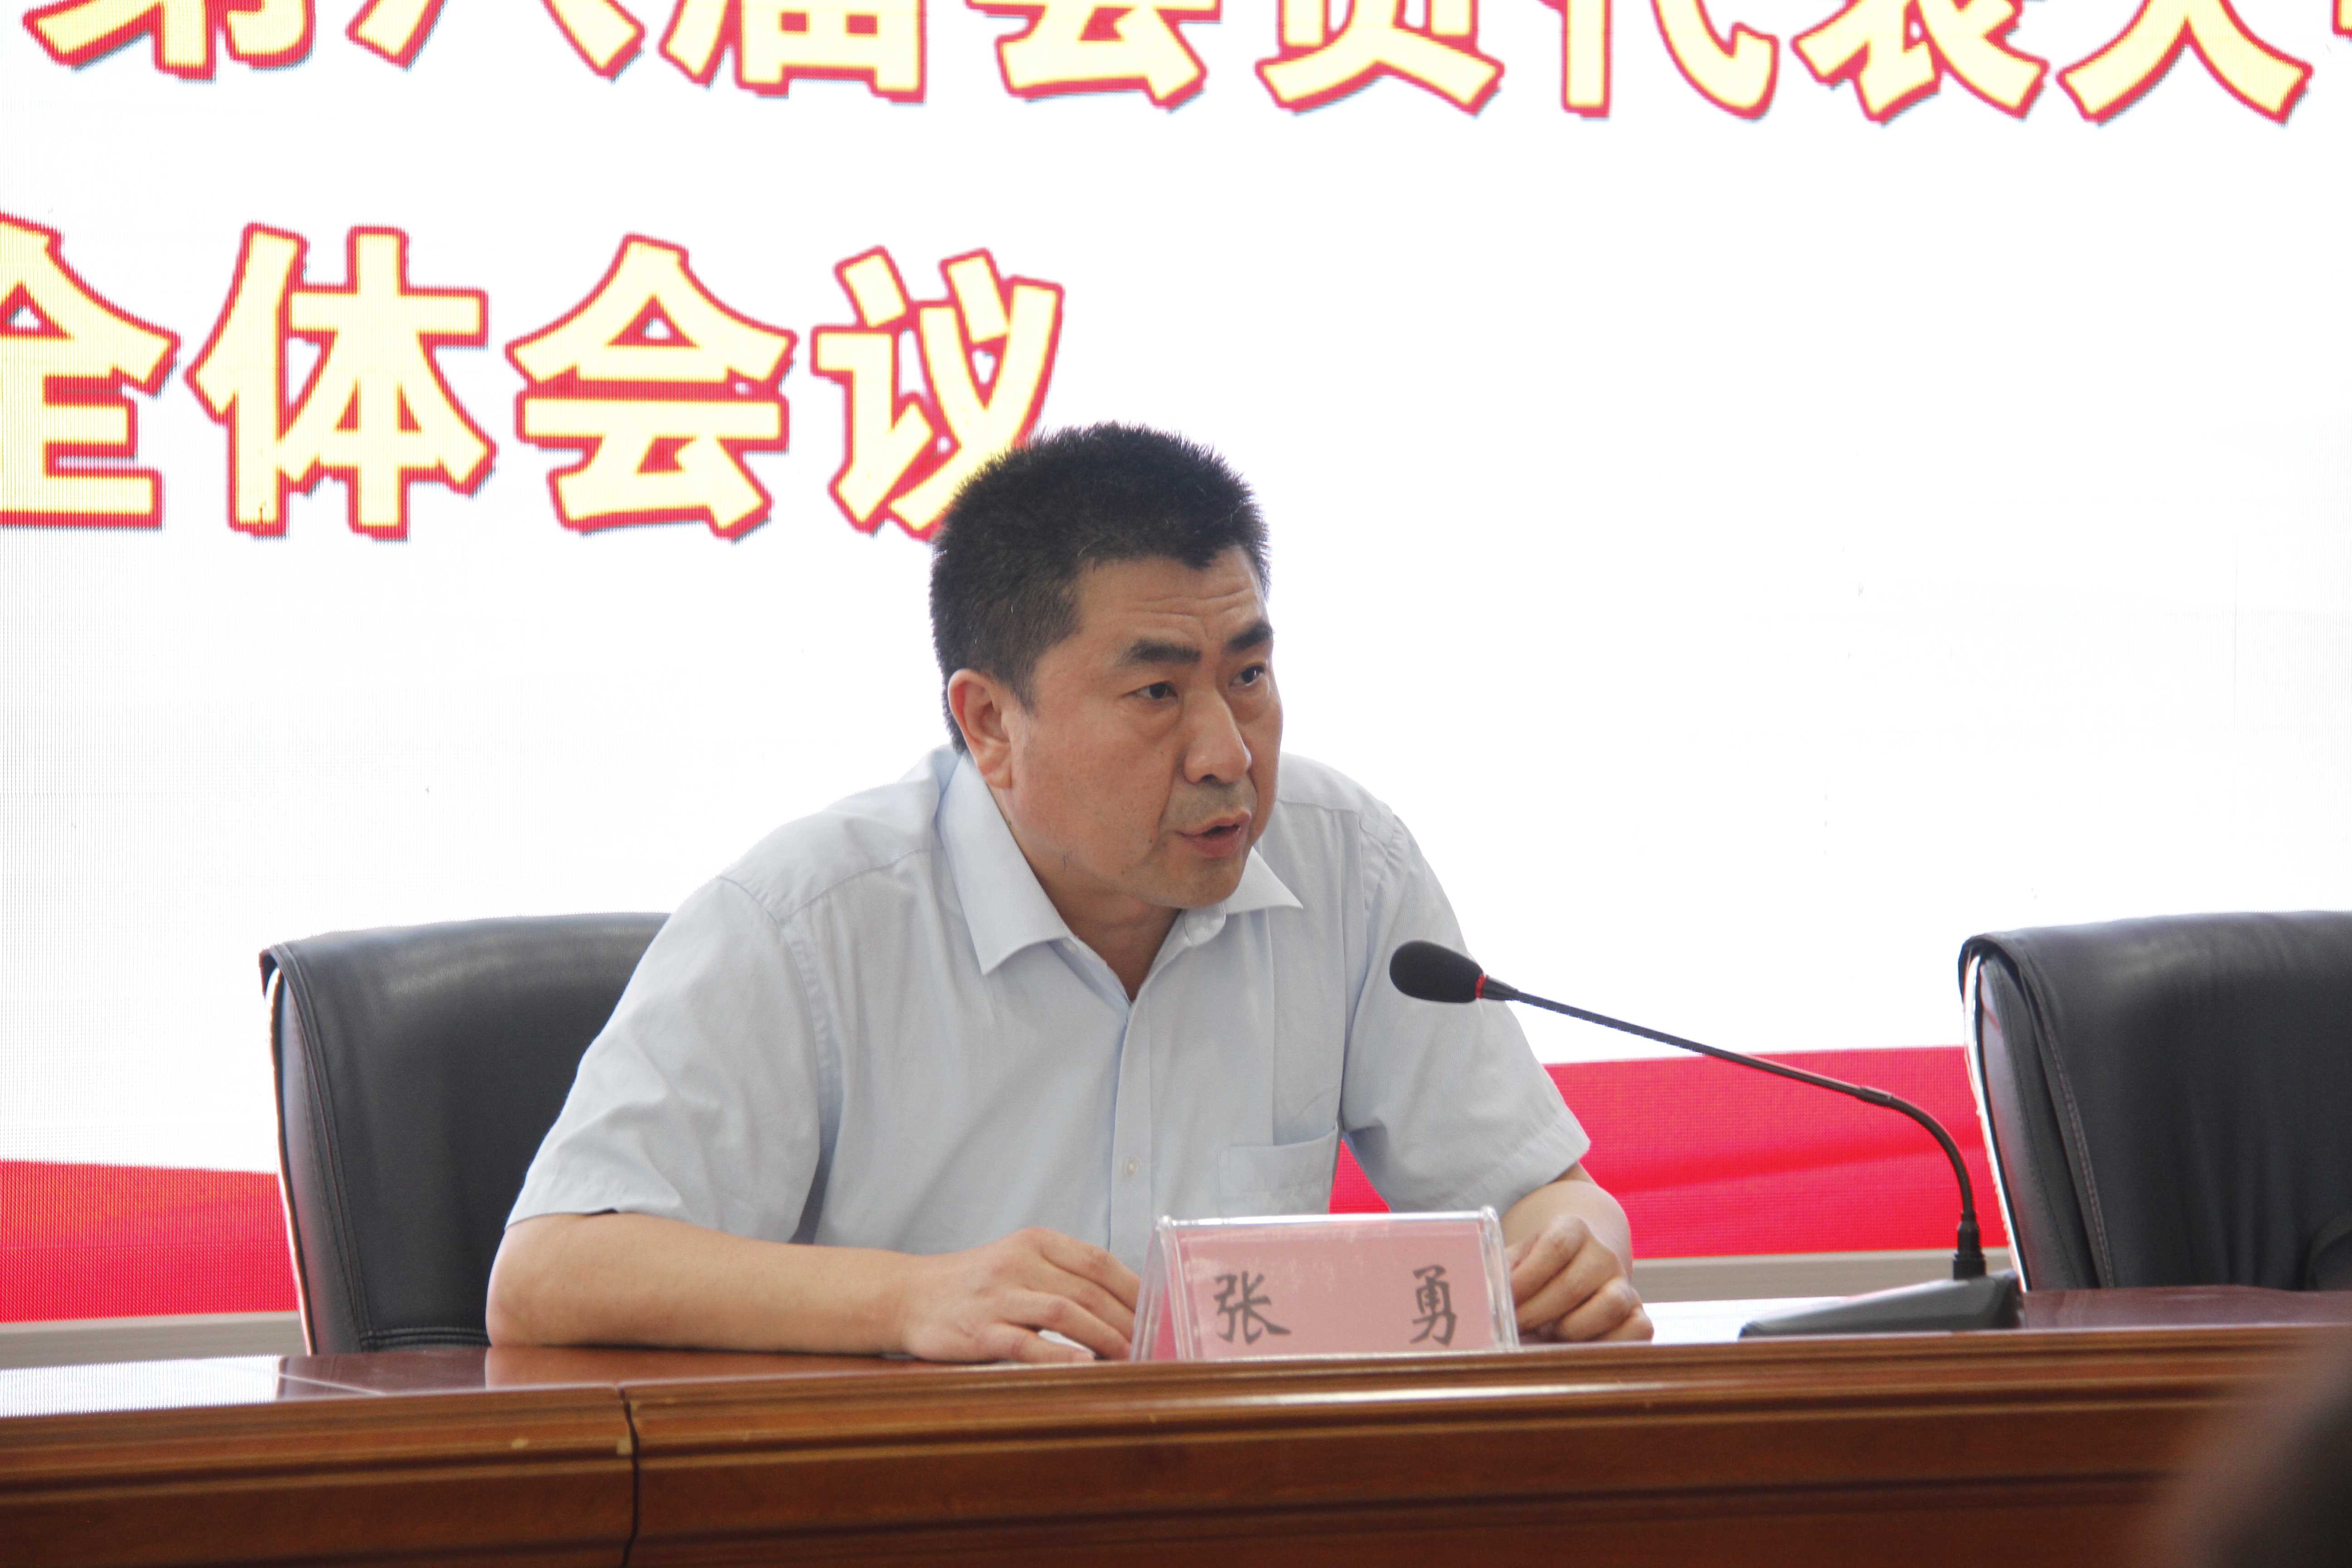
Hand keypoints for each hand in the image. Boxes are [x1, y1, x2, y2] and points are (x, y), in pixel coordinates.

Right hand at [896, 1227, 1139, 1363]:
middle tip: (1153, 1345)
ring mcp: (999, 1295)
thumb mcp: (1020, 1263)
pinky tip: (1084, 1368)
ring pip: (1065, 1312)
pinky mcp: (979, 1329)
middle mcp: (1019, 1262)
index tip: (1160, 1312)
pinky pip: (1026, 1343)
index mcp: (1035, 1242)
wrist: (909, 1296)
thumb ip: (1064, 1275)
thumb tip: (1123, 1305)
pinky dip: (1059, 1356)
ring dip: (1104, 1337)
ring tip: (1129, 1358)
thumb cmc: (976, 1284)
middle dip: (1127, 1320)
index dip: (1135, 1287)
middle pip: (1088, 1289)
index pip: (1098, 1261)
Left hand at [1509, 1214, 1651, 1342]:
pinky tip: (1580, 1347)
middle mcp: (1603, 1254)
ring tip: (1549, 1334)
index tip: (1506, 1301)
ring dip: (1572, 1330)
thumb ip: (1503, 1272)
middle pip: (1573, 1285)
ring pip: (1610, 1306)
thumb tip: (1485, 1297)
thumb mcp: (1519, 1259)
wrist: (1581, 1266)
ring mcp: (1625, 1283)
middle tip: (1517, 1327)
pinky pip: (1638, 1330)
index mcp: (1572, 1229)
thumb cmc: (1540, 1269)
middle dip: (1537, 1313)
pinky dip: (1609, 1344)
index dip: (1528, 1277)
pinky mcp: (1639, 1313)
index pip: (1554, 1246)